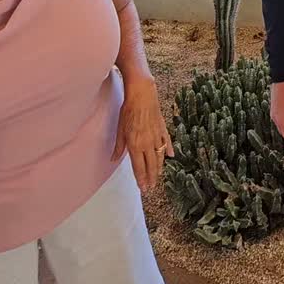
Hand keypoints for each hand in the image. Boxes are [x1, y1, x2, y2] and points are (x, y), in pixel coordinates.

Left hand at [112, 75, 173, 191]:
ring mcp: (157, 136)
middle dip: (151, 177)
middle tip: (152, 187)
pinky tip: (171, 156)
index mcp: (136, 145)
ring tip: (159, 176)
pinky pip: (167, 142)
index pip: (139, 167)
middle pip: (151, 165)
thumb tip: (113, 159)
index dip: (141, 178)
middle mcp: (148, 143)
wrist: (142, 94)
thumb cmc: (128, 110)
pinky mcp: (163, 128)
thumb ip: (118, 146)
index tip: (143, 188)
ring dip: (159, 167)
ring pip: (160, 156)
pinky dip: (169, 150)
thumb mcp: (120, 129)